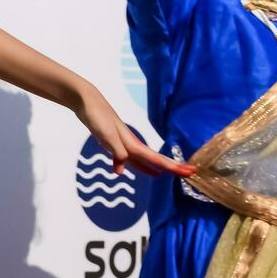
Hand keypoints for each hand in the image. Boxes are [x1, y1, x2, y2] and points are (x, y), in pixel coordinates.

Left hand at [72, 84, 193, 177]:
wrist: (87, 102)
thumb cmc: (97, 116)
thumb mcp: (106, 134)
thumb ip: (117, 150)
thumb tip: (123, 168)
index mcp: (132, 143)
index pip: (156, 158)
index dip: (172, 166)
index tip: (190, 171)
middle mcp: (131, 144)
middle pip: (153, 159)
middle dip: (170, 166)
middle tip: (188, 173)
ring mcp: (122, 143)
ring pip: (141, 159)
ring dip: (152, 167)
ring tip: (163, 175)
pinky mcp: (112, 141)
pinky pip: (125, 157)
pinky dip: (128, 163)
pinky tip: (122, 169)